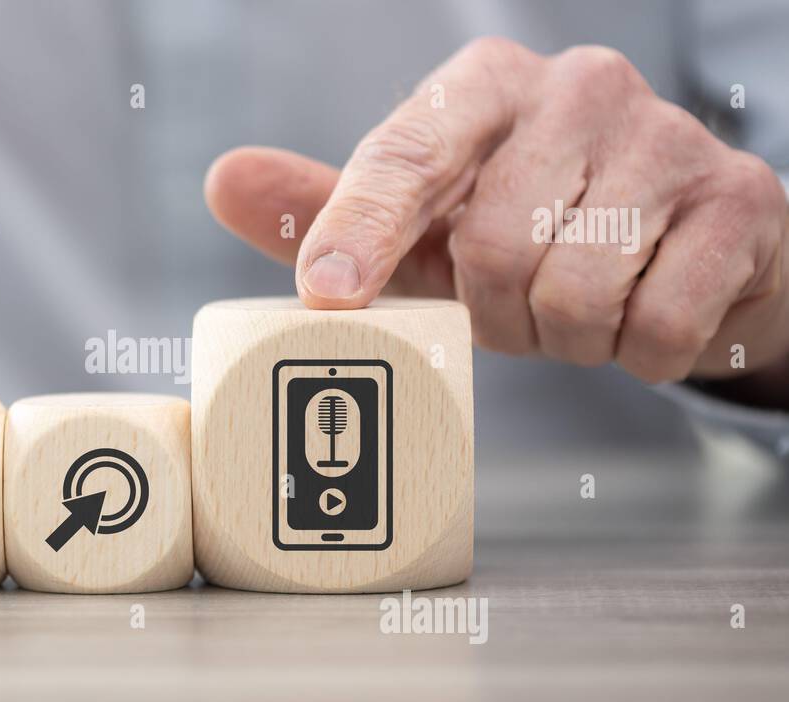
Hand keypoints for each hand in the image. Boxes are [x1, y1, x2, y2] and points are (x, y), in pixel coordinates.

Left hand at [205, 37, 788, 386]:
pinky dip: (637, 352)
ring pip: (573, 292)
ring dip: (564, 337)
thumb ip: (328, 210)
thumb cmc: (531, 237)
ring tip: (576, 308)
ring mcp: (671, 138)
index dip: (364, 227)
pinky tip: (640, 316)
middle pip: (493, 247)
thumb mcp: (422, 227)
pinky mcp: (742, 201)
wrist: (681, 252)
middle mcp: (579, 89)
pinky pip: (658, 324)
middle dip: (495, 311)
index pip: (407, 154)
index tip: (330, 292)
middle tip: (516, 303)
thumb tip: (225, 180)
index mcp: (485, 88)